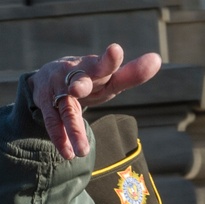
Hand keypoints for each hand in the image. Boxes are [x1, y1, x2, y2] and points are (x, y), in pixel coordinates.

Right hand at [29, 43, 161, 159]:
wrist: (47, 77)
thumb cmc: (89, 78)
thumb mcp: (109, 78)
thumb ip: (131, 74)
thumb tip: (157, 59)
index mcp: (95, 69)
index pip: (105, 65)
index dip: (110, 59)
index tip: (115, 50)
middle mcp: (75, 76)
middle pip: (80, 80)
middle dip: (79, 84)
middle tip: (77, 89)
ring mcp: (59, 90)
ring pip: (67, 110)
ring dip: (73, 129)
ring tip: (82, 151)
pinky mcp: (47, 104)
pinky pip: (53, 122)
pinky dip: (61, 138)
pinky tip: (69, 153)